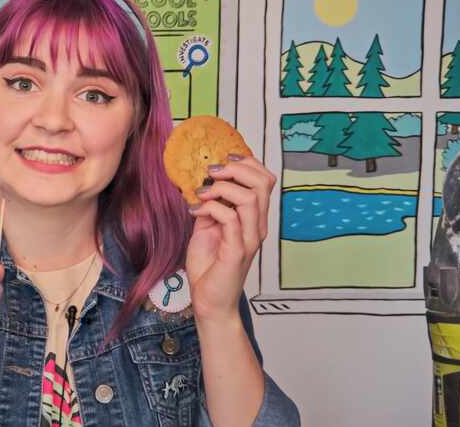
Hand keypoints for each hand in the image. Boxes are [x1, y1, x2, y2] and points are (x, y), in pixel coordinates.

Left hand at [184, 154, 275, 321]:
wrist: (210, 301)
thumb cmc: (209, 266)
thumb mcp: (207, 227)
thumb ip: (211, 206)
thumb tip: (203, 182)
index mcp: (254, 219)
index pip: (265, 181)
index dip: (248, 163)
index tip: (225, 158)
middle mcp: (257, 227)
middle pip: (262, 184)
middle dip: (236, 169)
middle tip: (211, 172)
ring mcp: (249, 239)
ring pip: (249, 198)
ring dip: (222, 188)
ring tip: (201, 192)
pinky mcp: (237, 251)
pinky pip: (230, 219)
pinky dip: (210, 208)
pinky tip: (194, 211)